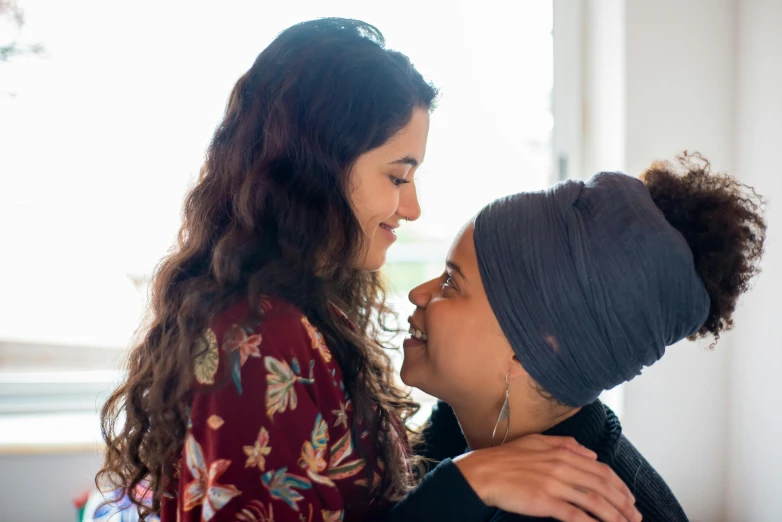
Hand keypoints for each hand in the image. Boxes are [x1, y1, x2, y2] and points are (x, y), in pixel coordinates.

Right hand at [454, 434, 641, 521]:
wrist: (483, 472)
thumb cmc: (506, 459)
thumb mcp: (537, 443)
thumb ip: (566, 445)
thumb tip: (590, 454)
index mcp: (563, 452)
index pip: (601, 470)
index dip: (620, 485)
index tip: (630, 499)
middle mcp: (562, 466)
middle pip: (602, 486)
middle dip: (624, 503)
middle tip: (636, 517)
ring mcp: (554, 484)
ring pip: (594, 501)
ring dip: (615, 515)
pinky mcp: (544, 501)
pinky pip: (575, 515)